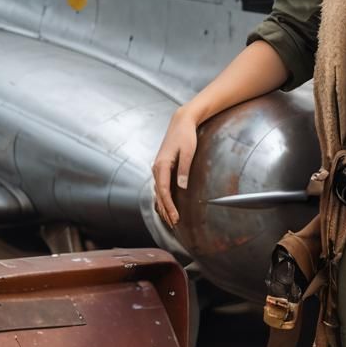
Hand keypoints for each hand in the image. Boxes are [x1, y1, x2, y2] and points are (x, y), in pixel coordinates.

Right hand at [151, 106, 198, 227]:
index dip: (168, 206)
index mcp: (162, 165)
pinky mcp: (161, 167)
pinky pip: (160, 186)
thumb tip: (182, 187)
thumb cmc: (186, 135)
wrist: (181, 122)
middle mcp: (156, 168)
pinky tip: (166, 205)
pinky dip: (163, 197)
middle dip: (165, 210)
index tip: (175, 217)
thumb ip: (185, 170)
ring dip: (163, 206)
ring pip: (158, 191)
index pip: (164, 191)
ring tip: (170, 219)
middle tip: (174, 224)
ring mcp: (157, 168)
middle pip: (159, 194)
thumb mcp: (188, 152)